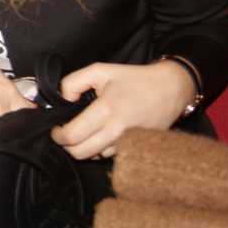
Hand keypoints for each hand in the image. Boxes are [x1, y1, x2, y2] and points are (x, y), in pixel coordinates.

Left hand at [51, 60, 196, 159]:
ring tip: (84, 134)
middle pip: (80, 154)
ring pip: (95, 158)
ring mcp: (128, 143)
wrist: (171, 89)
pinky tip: (100, 136)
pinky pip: (111, 157)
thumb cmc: (134, 78)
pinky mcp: (137, 149)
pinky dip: (101, 150)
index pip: (72, 136)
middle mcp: (117, 131)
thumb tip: (62, 100)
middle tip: (66, 134)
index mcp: (105, 110)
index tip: (56, 130)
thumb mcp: (99, 70)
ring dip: (84, 149)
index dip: (58, 136)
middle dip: (67, 146)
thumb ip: (72, 83)